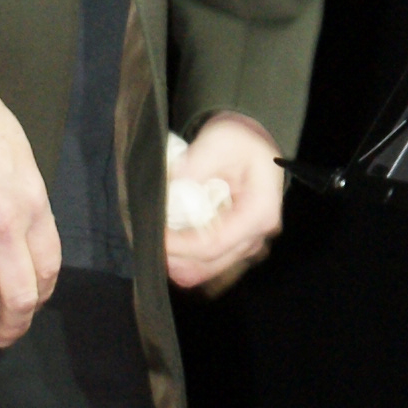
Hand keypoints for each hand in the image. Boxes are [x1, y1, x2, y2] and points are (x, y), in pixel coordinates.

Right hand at [0, 69, 60, 357]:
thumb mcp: (21, 157)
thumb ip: (25, 197)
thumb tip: (21, 224)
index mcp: (33, 208)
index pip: (48, 268)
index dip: (42, 295)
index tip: (32, 305)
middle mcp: (4, 230)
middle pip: (18, 296)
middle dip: (14, 327)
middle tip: (4, 341)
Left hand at [164, 112, 285, 296]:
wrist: (252, 141)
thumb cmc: (240, 139)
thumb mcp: (218, 141)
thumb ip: (195, 164)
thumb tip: (171, 186)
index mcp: (259, 212)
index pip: (214, 243)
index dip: (180, 246)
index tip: (154, 234)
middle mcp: (257, 233)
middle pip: (212, 263)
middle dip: (177, 258)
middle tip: (147, 244)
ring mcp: (247, 241)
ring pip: (210, 268)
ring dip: (181, 262)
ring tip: (156, 247)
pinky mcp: (236, 242)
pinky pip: (211, 262)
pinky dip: (188, 259)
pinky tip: (169, 248)